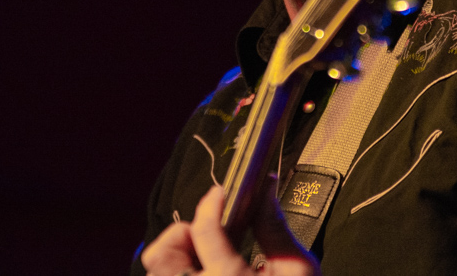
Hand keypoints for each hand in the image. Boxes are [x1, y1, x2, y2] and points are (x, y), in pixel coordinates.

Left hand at [142, 184, 319, 275]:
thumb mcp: (297, 268)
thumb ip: (275, 227)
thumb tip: (265, 188)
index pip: (205, 230)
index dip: (211, 203)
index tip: (222, 193)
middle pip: (162, 256)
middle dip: (181, 234)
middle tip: (206, 230)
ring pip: (159, 275)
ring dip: (178, 257)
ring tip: (207, 255)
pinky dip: (183, 275)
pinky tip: (209, 274)